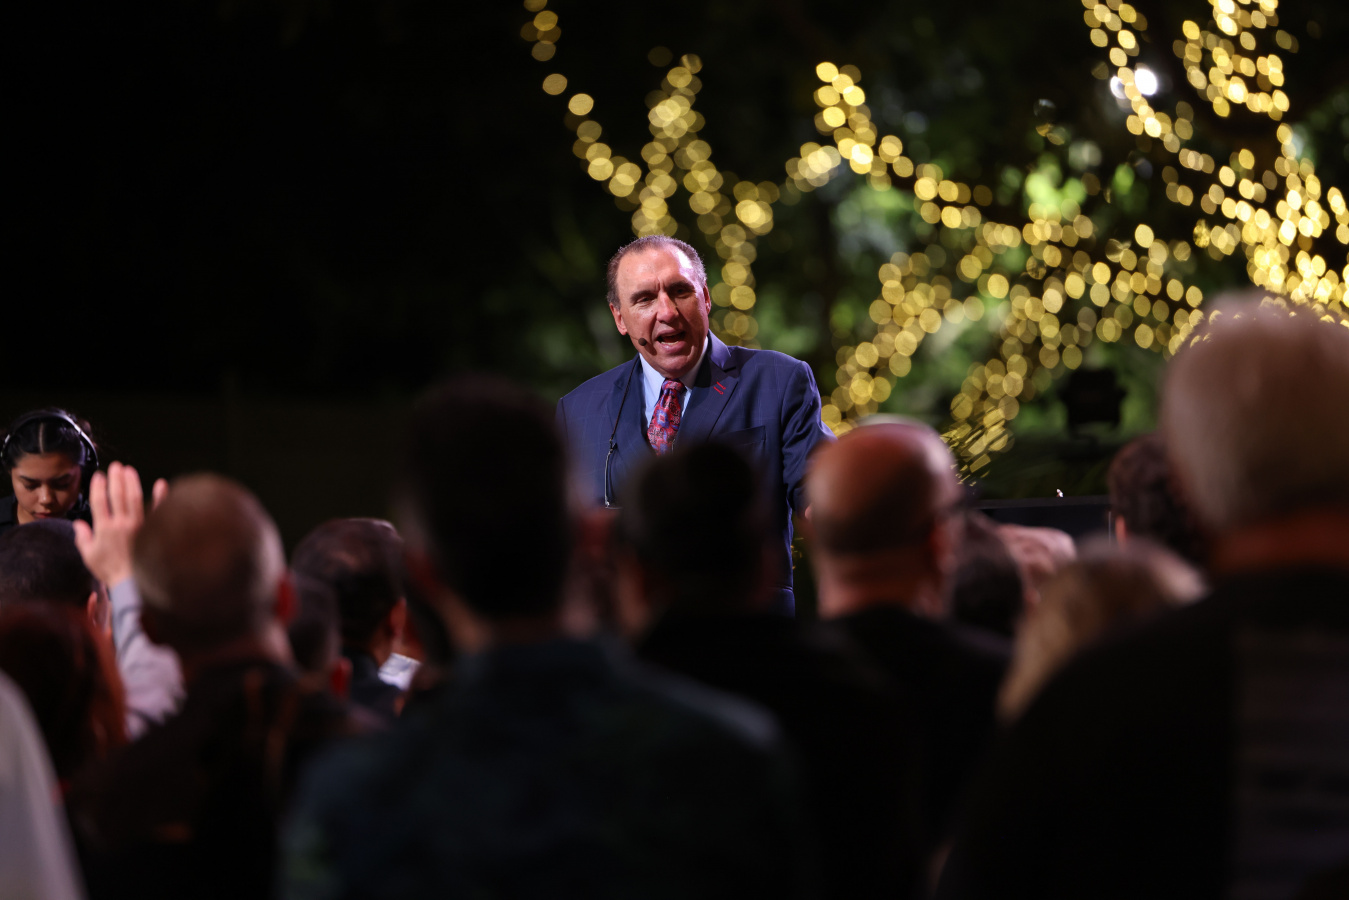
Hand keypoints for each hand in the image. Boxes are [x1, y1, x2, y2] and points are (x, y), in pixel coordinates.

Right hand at [73, 462, 165, 587]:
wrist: (133, 583)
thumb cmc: (110, 572)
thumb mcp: (89, 557)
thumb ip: (83, 538)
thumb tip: (78, 524)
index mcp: (104, 529)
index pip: (99, 502)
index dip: (99, 487)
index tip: (100, 475)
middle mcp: (122, 524)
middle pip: (118, 496)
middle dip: (116, 479)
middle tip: (117, 466)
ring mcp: (139, 526)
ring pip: (135, 499)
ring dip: (132, 483)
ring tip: (129, 470)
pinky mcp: (153, 530)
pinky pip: (158, 510)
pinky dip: (161, 496)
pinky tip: (161, 483)